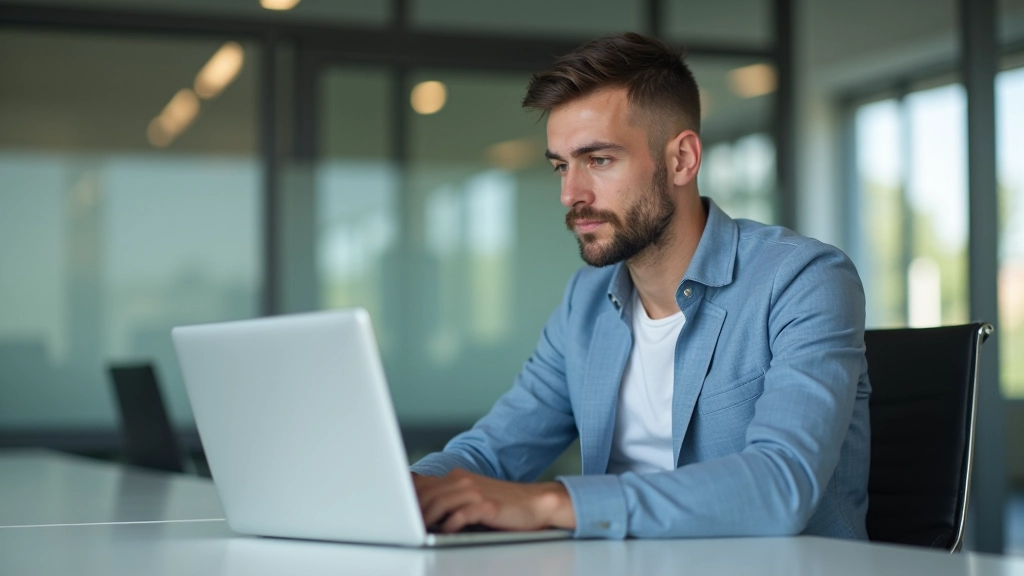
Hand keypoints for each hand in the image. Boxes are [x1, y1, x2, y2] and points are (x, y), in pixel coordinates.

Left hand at [411, 469, 575, 532]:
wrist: (536, 503)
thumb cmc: (504, 505)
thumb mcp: (473, 498)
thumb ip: (449, 499)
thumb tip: (422, 511)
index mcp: (458, 478)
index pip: (422, 484)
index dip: (406, 498)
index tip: (396, 512)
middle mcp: (464, 481)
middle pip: (426, 493)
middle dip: (412, 510)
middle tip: (404, 526)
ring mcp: (476, 492)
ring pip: (440, 502)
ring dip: (427, 518)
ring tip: (420, 531)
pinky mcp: (487, 506)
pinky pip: (461, 514)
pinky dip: (449, 524)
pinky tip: (446, 531)